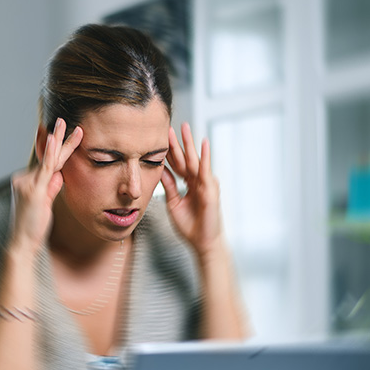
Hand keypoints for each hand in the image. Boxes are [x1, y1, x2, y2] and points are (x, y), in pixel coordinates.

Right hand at [10, 118, 82, 255]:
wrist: (21, 243)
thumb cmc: (32, 226)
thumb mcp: (45, 205)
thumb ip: (52, 189)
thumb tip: (60, 176)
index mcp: (29, 182)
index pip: (46, 163)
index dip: (53, 148)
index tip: (57, 134)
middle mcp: (25, 179)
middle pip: (46, 157)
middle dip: (56, 138)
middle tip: (62, 120)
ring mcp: (28, 184)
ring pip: (48, 160)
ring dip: (57, 141)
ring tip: (63, 123)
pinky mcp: (33, 190)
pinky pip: (46, 169)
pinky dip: (50, 154)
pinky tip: (53, 140)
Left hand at [160, 123, 222, 257]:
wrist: (201, 242)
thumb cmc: (190, 225)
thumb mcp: (173, 203)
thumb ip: (168, 186)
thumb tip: (159, 169)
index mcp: (189, 184)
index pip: (177, 164)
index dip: (169, 152)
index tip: (160, 137)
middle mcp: (198, 181)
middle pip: (186, 158)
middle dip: (178, 142)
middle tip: (171, 126)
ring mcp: (205, 184)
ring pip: (195, 160)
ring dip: (190, 144)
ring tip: (185, 128)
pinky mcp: (210, 189)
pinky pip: (206, 171)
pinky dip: (205, 157)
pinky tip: (204, 144)